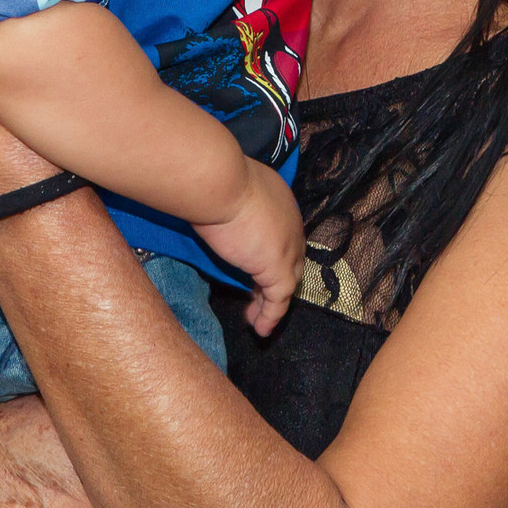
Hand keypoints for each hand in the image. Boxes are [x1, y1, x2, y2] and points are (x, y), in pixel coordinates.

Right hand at [201, 160, 304, 335]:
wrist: (219, 183)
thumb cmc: (215, 179)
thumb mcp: (228, 189)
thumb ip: (231, 203)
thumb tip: (215, 207)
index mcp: (281, 200)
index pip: (282, 233)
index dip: (269, 253)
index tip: (253, 268)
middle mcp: (292, 223)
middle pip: (289, 259)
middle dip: (273, 279)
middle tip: (255, 296)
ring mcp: (288, 247)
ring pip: (286, 282)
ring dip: (270, 302)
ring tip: (255, 318)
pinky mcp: (279, 268)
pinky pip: (278, 299)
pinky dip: (270, 315)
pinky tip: (259, 328)